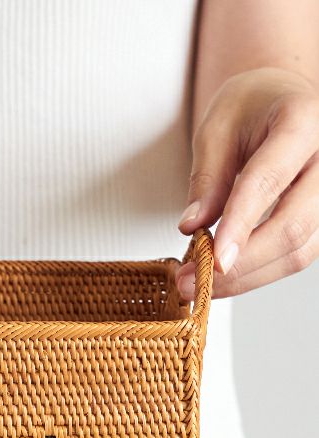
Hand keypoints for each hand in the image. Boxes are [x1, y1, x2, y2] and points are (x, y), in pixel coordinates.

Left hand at [176, 66, 318, 299]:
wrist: (282, 98)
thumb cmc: (249, 108)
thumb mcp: (215, 130)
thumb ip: (206, 178)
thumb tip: (191, 227)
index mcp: (303, 120)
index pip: (268, 181)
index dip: (239, 225)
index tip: (211, 260)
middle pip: (291, 226)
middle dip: (239, 264)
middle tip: (189, 282)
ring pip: (298, 249)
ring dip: (246, 277)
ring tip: (197, 285)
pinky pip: (297, 254)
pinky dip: (258, 273)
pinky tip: (223, 277)